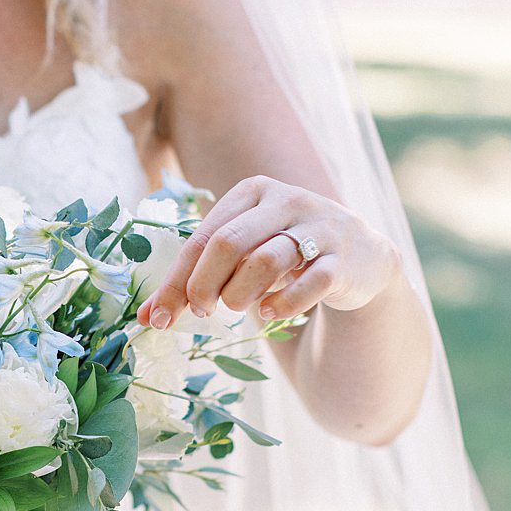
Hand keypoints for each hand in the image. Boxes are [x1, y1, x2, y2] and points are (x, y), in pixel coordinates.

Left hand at [137, 174, 401, 327]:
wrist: (363, 257)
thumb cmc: (287, 255)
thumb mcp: (245, 255)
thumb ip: (200, 276)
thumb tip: (148, 316)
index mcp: (253, 192)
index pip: (202, 237)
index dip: (175, 281)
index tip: (157, 318)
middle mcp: (286, 200)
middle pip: (228, 243)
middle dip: (204, 285)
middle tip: (201, 312)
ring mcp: (319, 227)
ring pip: (267, 260)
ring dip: (241, 293)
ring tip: (238, 307)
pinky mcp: (345, 259)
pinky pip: (310, 282)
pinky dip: (284, 303)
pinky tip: (271, 313)